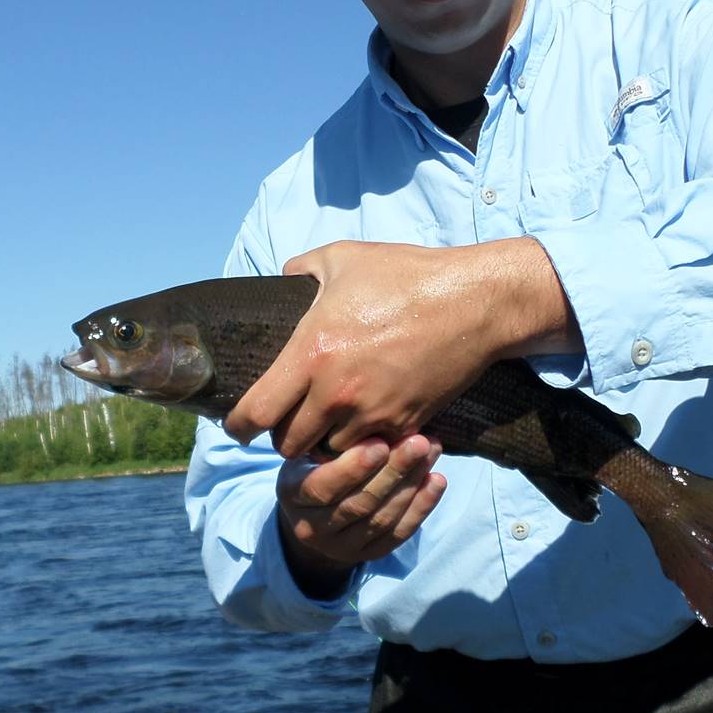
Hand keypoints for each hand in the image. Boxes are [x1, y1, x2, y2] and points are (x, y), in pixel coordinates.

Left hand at [224, 237, 576, 461]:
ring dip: (323, 443)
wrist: (473, 302)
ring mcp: (372, 414)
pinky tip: (366, 422)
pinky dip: (363, 445)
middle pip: (287, 445)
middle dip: (283, 436)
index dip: (238, 425)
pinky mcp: (403, 425)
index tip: (238, 425)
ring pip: (328, 454)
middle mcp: (335, 393)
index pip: (256, 414)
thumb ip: (301, 269)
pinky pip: (369, 451)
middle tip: (289, 419)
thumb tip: (286, 277)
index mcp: (310, 353)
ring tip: (329, 422)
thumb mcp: (343, 258)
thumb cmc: (406, 275)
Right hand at [277, 435, 444, 598]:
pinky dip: (421, 508)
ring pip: (381, 519)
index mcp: (292, 496)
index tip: (381, 441)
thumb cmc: (313, 466)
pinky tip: (437, 481)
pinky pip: (398, 535)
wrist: (312, 513)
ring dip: (411, 484)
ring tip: (431, 451)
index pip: (323, 487)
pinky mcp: (367, 556)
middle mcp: (312, 528)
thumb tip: (374, 418)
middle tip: (419, 441)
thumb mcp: (309, 451)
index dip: (353, 467)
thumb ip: (334, 441)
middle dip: (392, 471)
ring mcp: (341, 547)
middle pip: (359, 503)